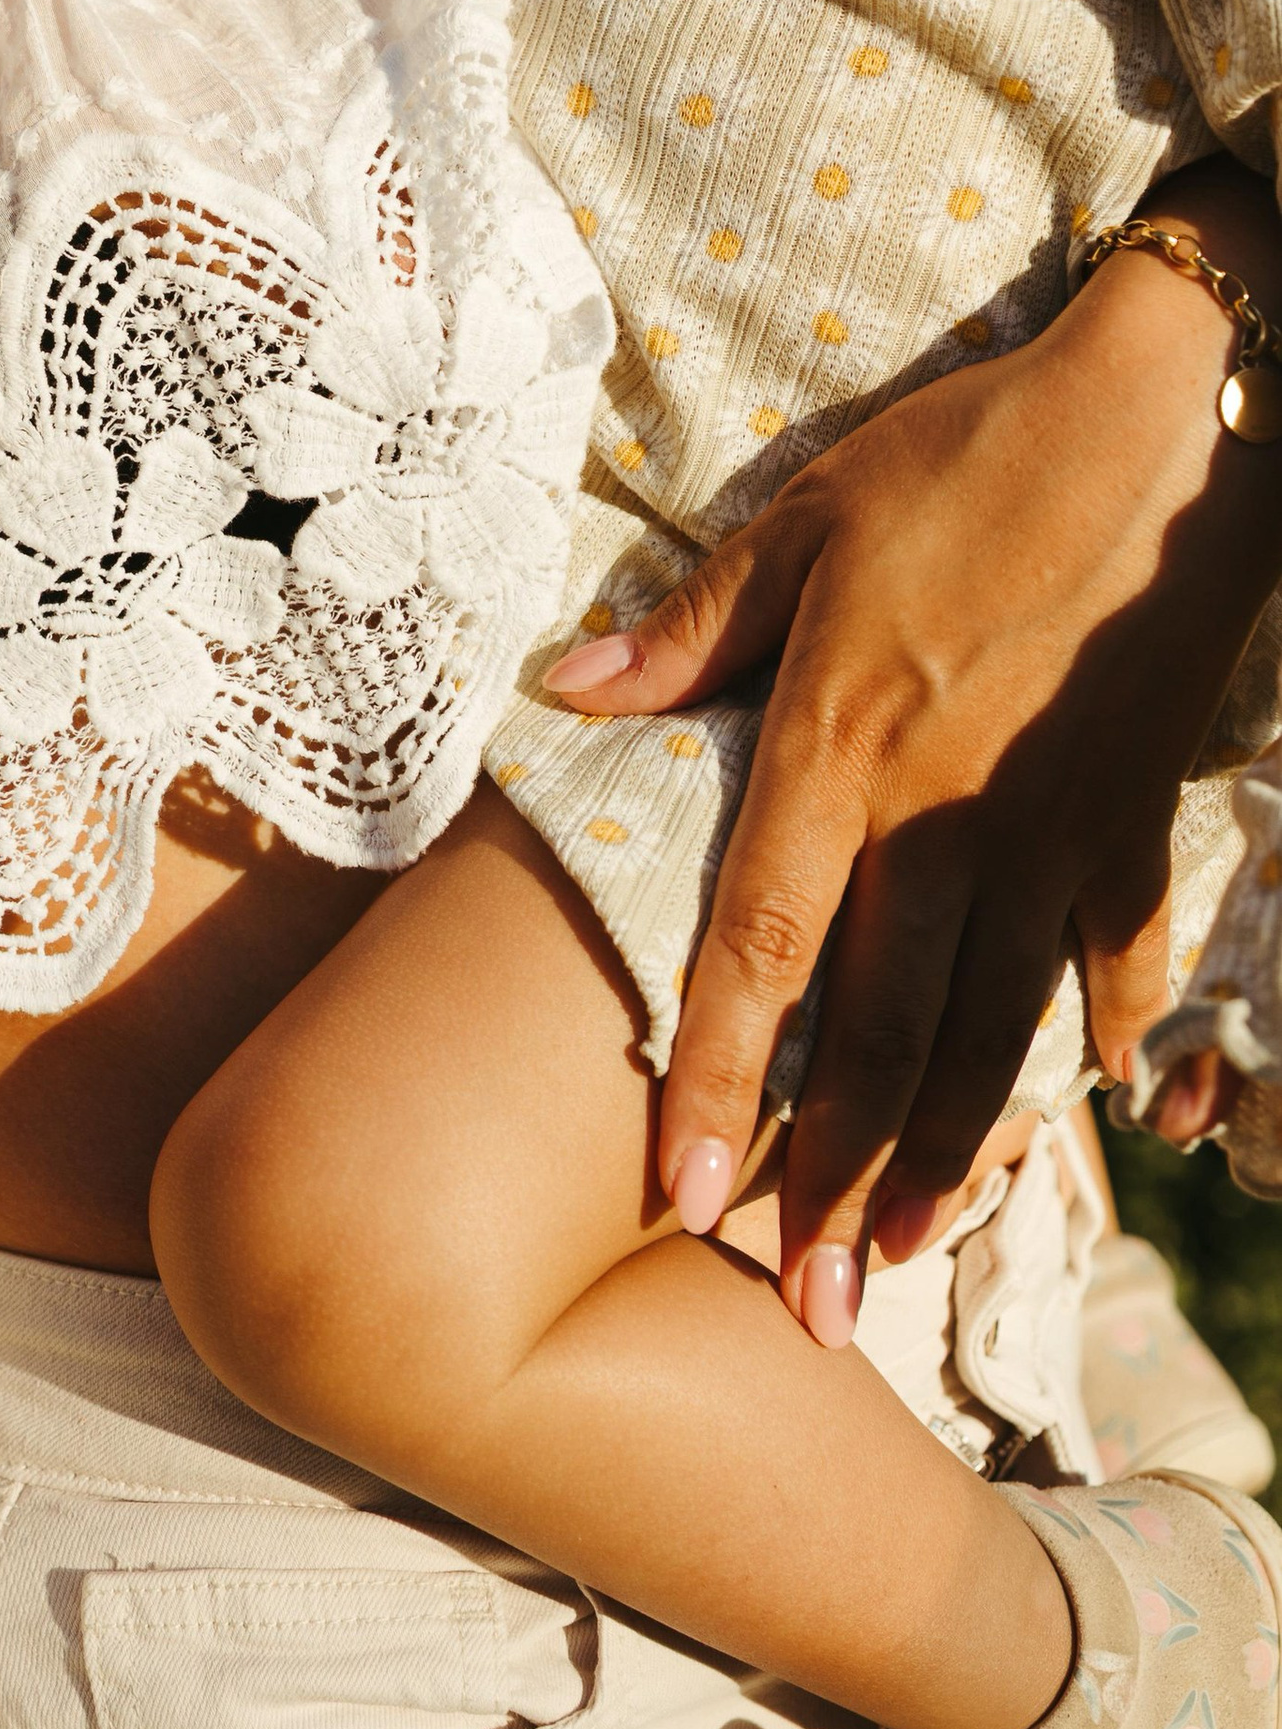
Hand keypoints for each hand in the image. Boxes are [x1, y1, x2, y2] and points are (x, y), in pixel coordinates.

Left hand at [542, 161, 1281, 1338]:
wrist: (1164, 422)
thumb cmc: (964, 455)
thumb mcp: (802, 522)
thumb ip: (689, 632)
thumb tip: (564, 690)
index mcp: (841, 753)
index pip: (760, 952)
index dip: (718, 1080)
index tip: (681, 1194)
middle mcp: (945, 820)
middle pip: (879, 1035)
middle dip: (834, 1179)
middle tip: (804, 1307)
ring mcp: (1051, 829)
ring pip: (990, 1029)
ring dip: (947, 1152)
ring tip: (903, 1255)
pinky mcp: (1133, 813)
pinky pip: (1112, 953)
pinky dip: (1101, 1035)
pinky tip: (1092, 1114)